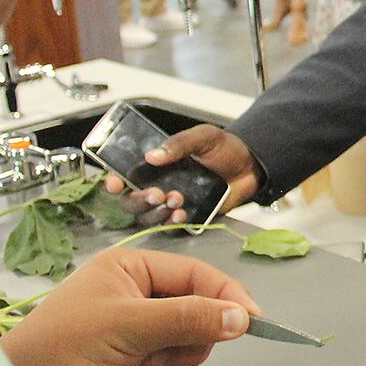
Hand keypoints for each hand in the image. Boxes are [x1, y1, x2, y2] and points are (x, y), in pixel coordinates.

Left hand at [0, 247, 258, 365]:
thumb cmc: (63, 350)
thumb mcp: (129, 326)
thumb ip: (189, 318)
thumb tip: (245, 318)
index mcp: (133, 271)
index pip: (198, 276)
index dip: (227, 298)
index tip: (253, 322)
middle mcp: (140, 300)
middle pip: (202, 316)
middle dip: (187, 341)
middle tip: (159, 352)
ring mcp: (140, 338)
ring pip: (193, 351)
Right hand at [103, 123, 261, 227]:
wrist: (251, 166)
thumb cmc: (224, 148)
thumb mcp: (203, 137)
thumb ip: (179, 144)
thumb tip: (153, 155)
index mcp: (155, 165)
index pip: (125, 175)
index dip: (114, 181)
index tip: (114, 183)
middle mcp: (158, 185)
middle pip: (131, 201)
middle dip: (138, 200)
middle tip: (155, 194)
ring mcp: (171, 203)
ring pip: (147, 217)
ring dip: (156, 212)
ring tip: (175, 199)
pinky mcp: (187, 217)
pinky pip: (170, 228)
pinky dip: (172, 223)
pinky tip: (181, 214)